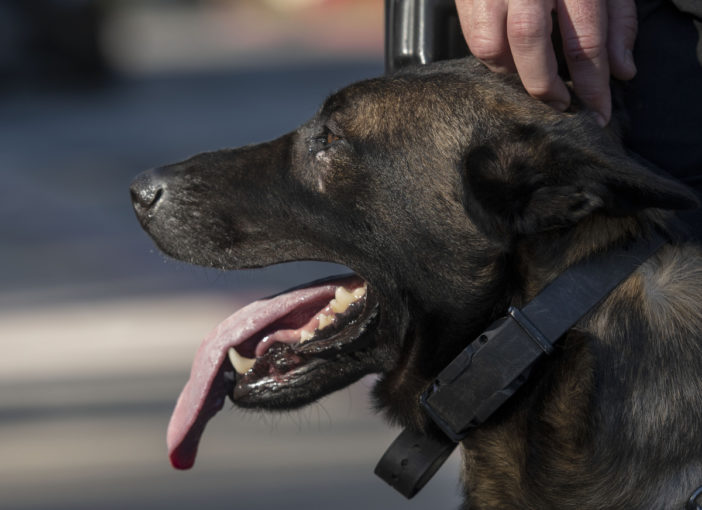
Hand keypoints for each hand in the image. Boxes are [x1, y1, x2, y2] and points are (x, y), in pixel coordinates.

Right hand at [455, 0, 637, 125]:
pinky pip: (474, 38)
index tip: (598, 112)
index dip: (592, 84)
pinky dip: (492, 59)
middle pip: (529, 41)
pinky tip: (510, 61)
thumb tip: (622, 70)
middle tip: (560, 105)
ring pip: (492, 45)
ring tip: (532, 81)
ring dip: (512, 74)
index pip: (584, 39)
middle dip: (545, 85)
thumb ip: (617, 21)